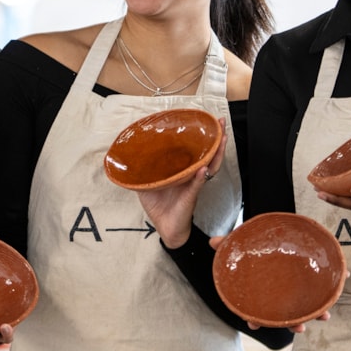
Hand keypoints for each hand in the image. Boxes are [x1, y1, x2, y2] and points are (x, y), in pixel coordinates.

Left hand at [137, 119, 227, 248]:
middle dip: (216, 139)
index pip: (194, 151)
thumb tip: (129, 158)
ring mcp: (193, 185)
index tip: (204, 122)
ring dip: (216, 152)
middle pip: (208, 154)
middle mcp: (191, 175)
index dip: (200, 138)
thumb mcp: (147, 184)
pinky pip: (197, 185)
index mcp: (182, 171)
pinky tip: (204, 168)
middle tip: (220, 123)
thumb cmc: (159, 207)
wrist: (165, 228)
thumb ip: (143, 171)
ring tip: (221, 139)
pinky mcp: (191, 196)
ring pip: (209, 166)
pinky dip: (200, 177)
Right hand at [209, 233, 333, 329]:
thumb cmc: (257, 246)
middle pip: (285, 314)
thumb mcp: (242, 244)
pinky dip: (333, 285)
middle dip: (292, 324)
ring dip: (317, 312)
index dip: (255, 319)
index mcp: (264, 292)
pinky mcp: (311, 278)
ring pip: (307, 306)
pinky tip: (342, 279)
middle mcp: (281, 294)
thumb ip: (228, 244)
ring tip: (325, 316)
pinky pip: (323, 286)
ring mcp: (297, 289)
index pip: (257, 310)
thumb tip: (212, 241)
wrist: (277, 236)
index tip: (253, 324)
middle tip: (299, 328)